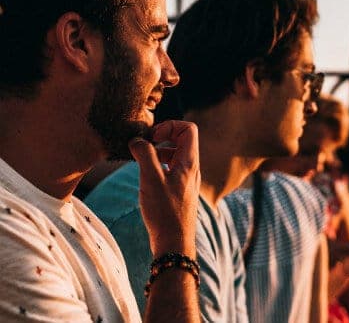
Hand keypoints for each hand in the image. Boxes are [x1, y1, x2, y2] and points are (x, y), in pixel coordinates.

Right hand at [128, 121, 200, 258]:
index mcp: (189, 163)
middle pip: (181, 140)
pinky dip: (157, 168)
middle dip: (160, 138)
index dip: (169, 126)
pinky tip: (145, 179)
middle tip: (142, 147)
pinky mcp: (179, 192)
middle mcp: (191, 169)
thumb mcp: (151, 179)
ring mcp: (186, 181)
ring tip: (141, 163)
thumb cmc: (164, 212)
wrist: (174, 243)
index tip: (151, 138)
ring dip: (157, 153)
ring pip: (174, 156)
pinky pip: (170, 170)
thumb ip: (145, 155)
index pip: (188, 128)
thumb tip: (137, 140)